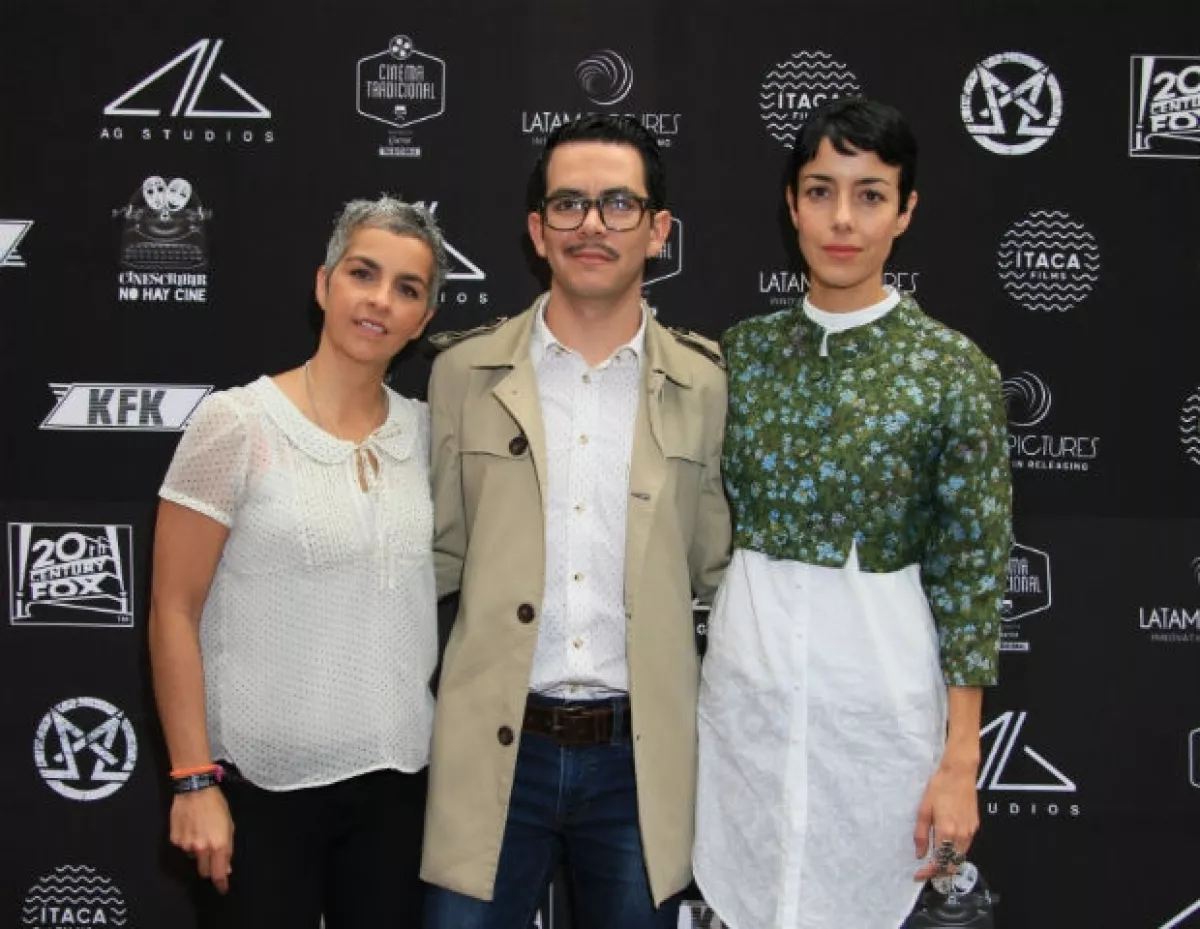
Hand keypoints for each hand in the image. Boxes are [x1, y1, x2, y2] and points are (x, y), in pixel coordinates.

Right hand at [170, 788, 234, 892]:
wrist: (194, 790)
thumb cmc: (216, 805)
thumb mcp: (229, 825)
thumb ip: (228, 848)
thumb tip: (226, 867)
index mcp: (218, 844)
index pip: (218, 873)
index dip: (221, 884)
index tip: (222, 889)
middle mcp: (201, 849)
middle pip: (204, 871)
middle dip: (209, 867)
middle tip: (212, 856)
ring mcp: (186, 846)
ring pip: (192, 858)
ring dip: (197, 852)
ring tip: (200, 832)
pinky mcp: (174, 840)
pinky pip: (182, 848)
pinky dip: (187, 842)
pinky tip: (190, 828)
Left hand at [913, 762, 978, 880]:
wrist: (959, 773)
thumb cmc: (939, 787)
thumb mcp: (924, 809)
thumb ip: (921, 834)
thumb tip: (920, 853)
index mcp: (947, 831)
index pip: (939, 862)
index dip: (929, 872)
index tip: (919, 874)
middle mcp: (961, 835)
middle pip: (952, 864)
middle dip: (939, 870)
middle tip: (926, 869)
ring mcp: (970, 832)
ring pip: (960, 857)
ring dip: (947, 861)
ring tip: (933, 858)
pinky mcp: (974, 826)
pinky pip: (965, 846)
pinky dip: (955, 851)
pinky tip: (945, 845)